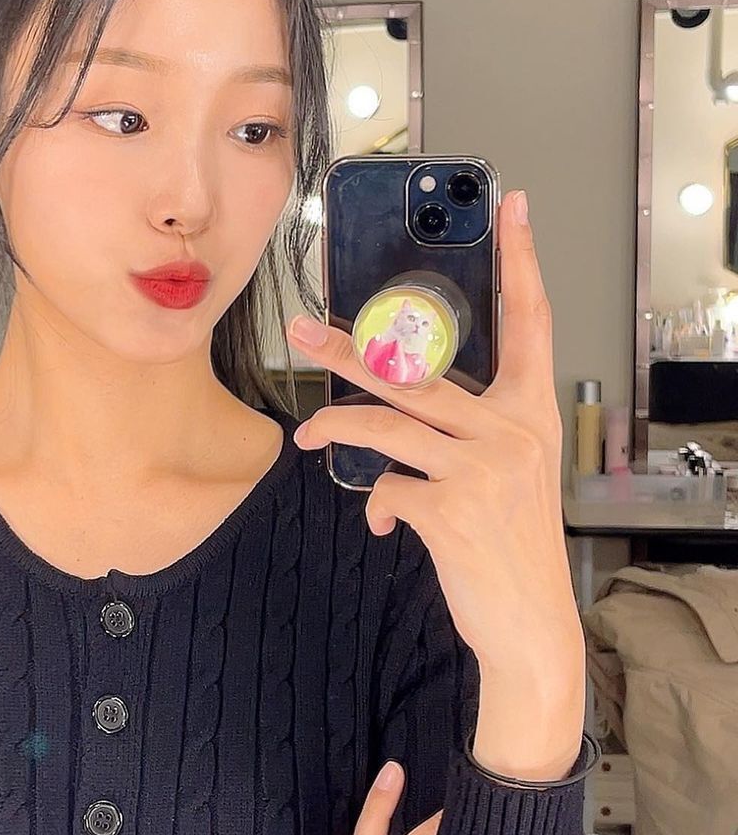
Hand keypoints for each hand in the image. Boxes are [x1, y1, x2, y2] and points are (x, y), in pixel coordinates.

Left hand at [286, 190, 583, 687]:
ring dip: (336, 426)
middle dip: (348, 350)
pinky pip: (387, 489)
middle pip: (418, 369)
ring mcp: (485, 468)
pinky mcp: (453, 510)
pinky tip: (383, 524)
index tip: (511, 210)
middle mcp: (514, 431)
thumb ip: (467, 429)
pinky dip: (375, 506)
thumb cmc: (510, 542)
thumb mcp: (509, 472)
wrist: (529, 624)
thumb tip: (391, 407)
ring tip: (308, 434)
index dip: (522, 263)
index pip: (531, 322)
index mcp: (531, 413)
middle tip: (303, 331)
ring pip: (386, 422)